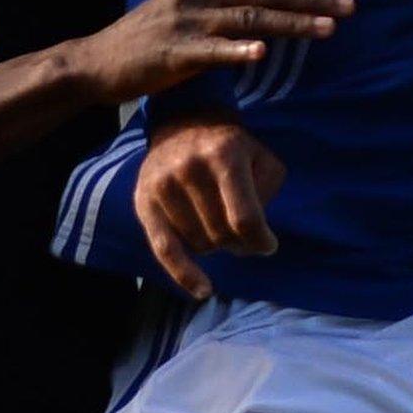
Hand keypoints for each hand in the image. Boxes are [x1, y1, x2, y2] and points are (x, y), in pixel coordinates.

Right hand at [70, 0, 353, 102]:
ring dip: (292, 23)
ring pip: (249, 19)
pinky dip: (238, 52)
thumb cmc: (149, 37)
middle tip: (351, 4)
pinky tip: (262, 56)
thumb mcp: (187, 6)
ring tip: (329, 29)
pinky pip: (212, 52)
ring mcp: (187, 22)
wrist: (97, 62)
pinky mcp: (174, 54)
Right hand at [134, 111, 284, 298]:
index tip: (268, 245)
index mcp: (225, 154)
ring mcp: (164, 185)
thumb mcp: (261, 158)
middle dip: (240, 242)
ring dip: (216, 246)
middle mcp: (190, 168)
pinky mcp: (144, 201)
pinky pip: (164, 249)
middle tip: (244, 234)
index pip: (245, 218)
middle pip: (222, 234)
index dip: (261, 240)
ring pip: (200, 244)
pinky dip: (184, 274)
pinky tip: (202, 290)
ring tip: (220, 227)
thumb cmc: (232, 148)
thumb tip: (254, 236)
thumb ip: (266, 193)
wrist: (184, 122)